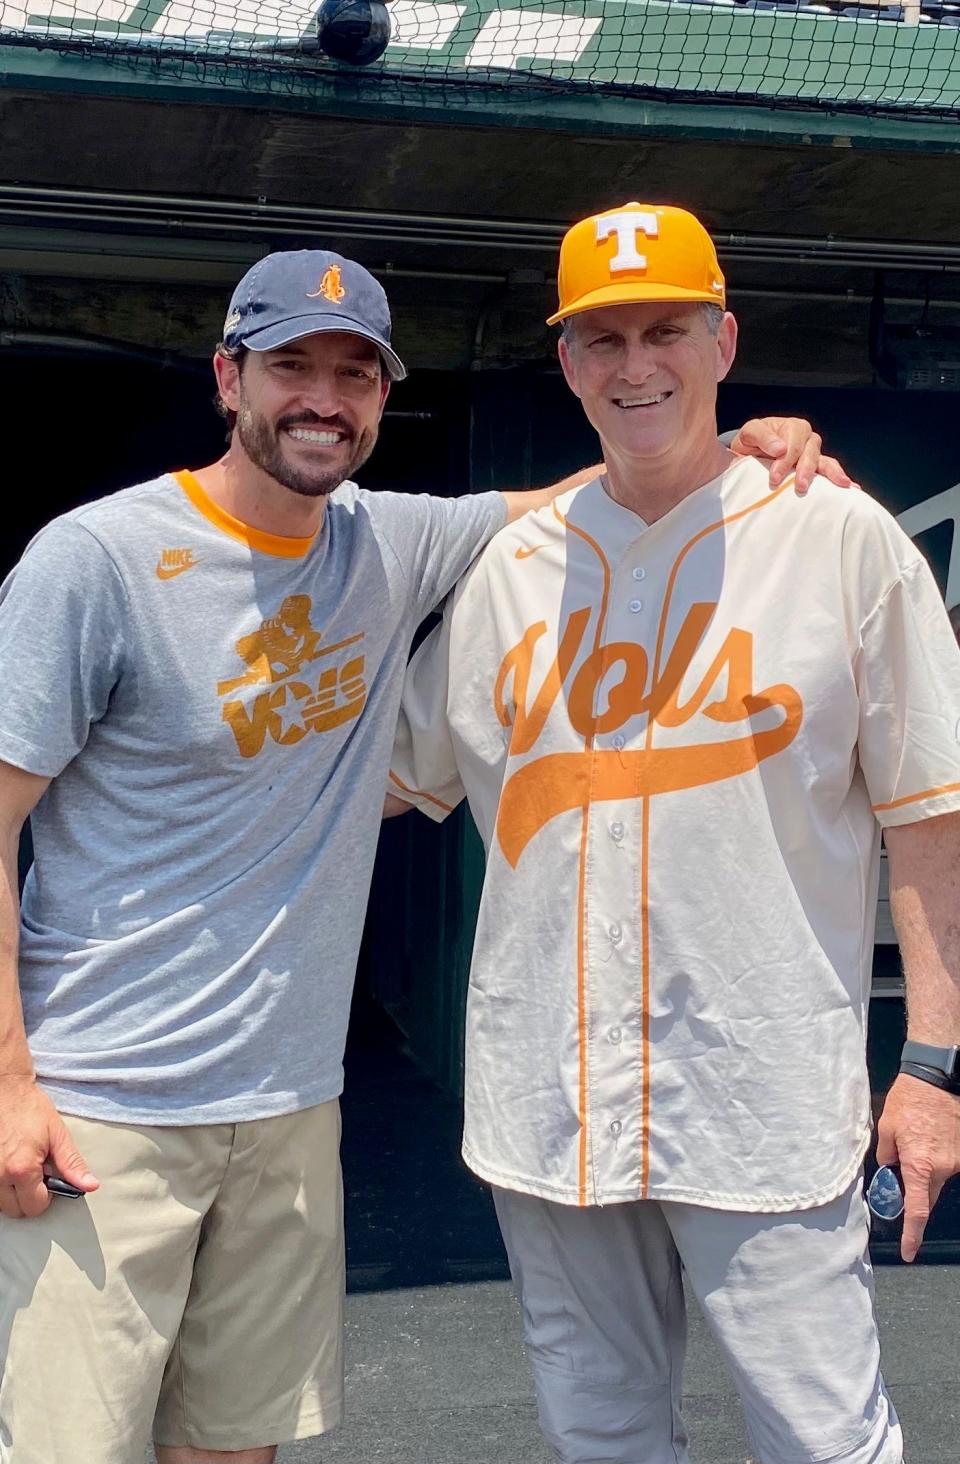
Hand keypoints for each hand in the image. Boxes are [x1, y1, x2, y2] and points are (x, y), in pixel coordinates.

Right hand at [0, 1074, 98, 1218]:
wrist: (6, 1090)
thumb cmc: (31, 1109)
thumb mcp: (58, 1134)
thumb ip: (72, 1164)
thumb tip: (90, 1186)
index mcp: (21, 1169)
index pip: (35, 1207)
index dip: (47, 1196)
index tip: (48, 1178)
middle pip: (16, 1210)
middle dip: (29, 1197)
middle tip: (35, 1172)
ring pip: (1, 1204)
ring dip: (13, 1193)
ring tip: (21, 1166)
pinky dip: (1, 1184)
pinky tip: (9, 1166)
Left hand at [729, 417, 858, 495]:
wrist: (748, 454)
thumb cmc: (750, 441)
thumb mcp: (750, 432)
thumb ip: (762, 436)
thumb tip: (780, 448)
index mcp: (793, 427)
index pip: (794, 443)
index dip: (786, 459)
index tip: (775, 477)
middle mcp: (807, 439)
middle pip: (811, 452)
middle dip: (805, 470)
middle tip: (800, 486)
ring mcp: (812, 454)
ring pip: (824, 461)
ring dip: (830, 474)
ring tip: (840, 484)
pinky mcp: (814, 468)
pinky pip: (829, 470)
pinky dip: (839, 477)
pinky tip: (852, 487)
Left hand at [875, 1073, 959, 1261]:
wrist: (938, 1078)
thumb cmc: (909, 1100)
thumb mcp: (886, 1128)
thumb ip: (887, 1156)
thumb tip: (890, 1171)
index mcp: (920, 1166)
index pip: (917, 1210)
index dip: (912, 1235)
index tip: (909, 1252)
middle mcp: (944, 1168)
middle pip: (927, 1196)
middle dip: (914, 1195)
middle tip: (898, 1179)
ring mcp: (957, 1160)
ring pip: (938, 1177)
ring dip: (925, 1169)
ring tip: (916, 1138)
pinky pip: (947, 1163)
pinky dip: (936, 1156)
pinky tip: (928, 1135)